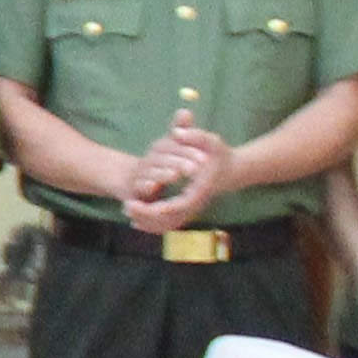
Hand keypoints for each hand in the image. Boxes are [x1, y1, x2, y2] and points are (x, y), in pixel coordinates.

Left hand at [124, 111, 232, 233]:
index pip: (176, 206)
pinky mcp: (188, 210)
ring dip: (147, 222)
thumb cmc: (219, 154)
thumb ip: (195, 135)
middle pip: (169, 219)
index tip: (135, 203)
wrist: (232, 170)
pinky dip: (153, 225)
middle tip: (125, 206)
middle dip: (146, 215)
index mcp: (200, 191)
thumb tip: (176, 132)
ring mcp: (192, 209)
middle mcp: (196, 204)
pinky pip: (169, 223)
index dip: (155, 208)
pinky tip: (135, 221)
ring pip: (168, 224)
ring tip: (126, 212)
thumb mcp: (211, 140)